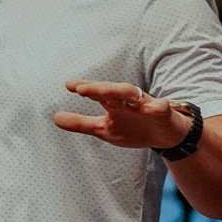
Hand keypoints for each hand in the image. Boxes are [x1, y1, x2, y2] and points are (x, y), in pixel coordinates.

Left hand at [53, 81, 189, 149]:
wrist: (166, 136)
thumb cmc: (133, 128)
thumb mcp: (105, 129)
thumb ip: (81, 123)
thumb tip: (55, 118)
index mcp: (114, 103)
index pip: (98, 93)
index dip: (85, 89)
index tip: (68, 85)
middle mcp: (129, 100)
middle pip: (113, 91)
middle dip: (98, 89)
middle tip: (81, 89)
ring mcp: (147, 105)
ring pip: (135, 95)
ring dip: (122, 93)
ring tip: (107, 95)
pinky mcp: (164, 113)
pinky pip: (161, 108)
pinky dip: (156, 107)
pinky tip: (152, 108)